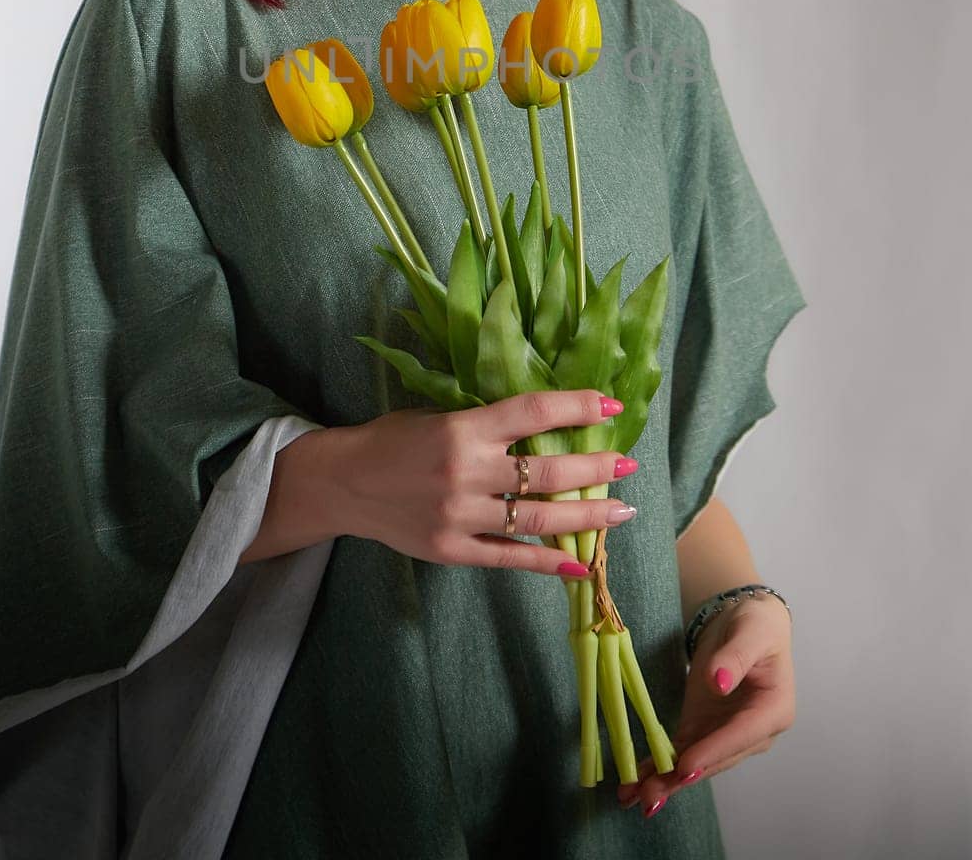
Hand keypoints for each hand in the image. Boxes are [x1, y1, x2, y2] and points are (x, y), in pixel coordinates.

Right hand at [331, 389, 639, 576]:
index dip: (576, 408)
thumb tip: (547, 428)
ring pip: (538, 520)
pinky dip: (547, 564)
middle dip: (596, 468)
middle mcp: (466, 472)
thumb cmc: (394, 439)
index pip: (533, 413)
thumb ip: (486, 424)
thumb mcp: (439, 415)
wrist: (343, 482)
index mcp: (463, 428)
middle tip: (628, 463)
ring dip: (586, 518)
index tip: (610, 407)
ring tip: (621, 512)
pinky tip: (579, 565)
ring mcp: (460, 516)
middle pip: (548, 472)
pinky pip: (509, 559)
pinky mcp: (452, 551)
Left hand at [617, 593, 794, 817]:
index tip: (686, 766)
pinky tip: (635, 784)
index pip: (741, 734)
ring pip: (695, 762)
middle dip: (682, 778)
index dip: (713, 751)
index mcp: (773, 710)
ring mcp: (724, 733)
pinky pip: (680, 751)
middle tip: (651, 798)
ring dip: (665, 781)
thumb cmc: (757, 626)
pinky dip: (658, 767)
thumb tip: (720, 682)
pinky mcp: (703, 728)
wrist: (745, 621)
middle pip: (716, 758)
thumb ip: (736, 657)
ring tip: (633, 798)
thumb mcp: (751, 632)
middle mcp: (752, 732)